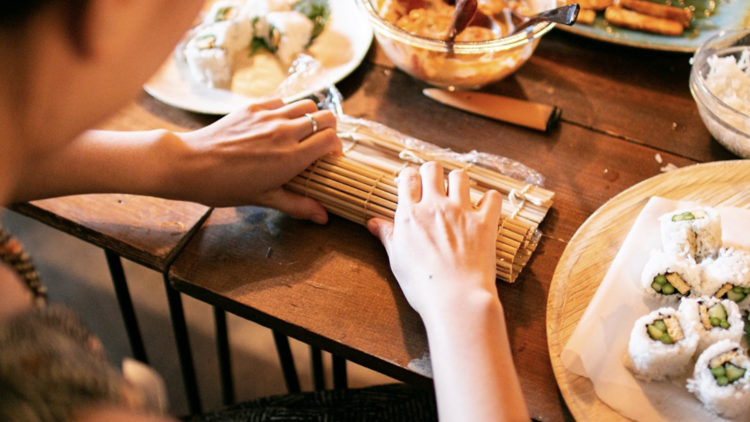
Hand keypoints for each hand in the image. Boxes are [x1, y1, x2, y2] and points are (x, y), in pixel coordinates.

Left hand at [176, 98, 341, 221]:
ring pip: (307, 104)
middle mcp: (285, 132)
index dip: (336, 148)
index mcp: (291, 157)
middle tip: (320, 143)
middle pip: (325, 117)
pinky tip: (278, 124)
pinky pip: (282, 101)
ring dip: (310, 116)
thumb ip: (298, 204)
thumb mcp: (264, 198)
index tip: (329, 158)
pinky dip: (287, 109)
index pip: (330, 139)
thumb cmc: (226, 186)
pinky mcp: (254, 107)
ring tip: (302, 132)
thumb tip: (323, 217)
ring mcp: (269, 116)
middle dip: (329, 129)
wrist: (191, 164)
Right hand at [366, 162, 502, 316]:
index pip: (408, 178)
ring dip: (458, 182)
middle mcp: (435, 206)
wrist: (455, 298)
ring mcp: (461, 212)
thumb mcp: (397, 260)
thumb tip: (373, 222)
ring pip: (460, 176)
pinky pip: (491, 197)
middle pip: (433, 168)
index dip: (409, 178)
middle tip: (434, 187)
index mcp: (410, 214)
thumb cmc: (421, 284)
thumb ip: (388, 235)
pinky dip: (489, 199)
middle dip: (432, 173)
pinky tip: (484, 208)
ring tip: (457, 195)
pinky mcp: (485, 222)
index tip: (412, 186)